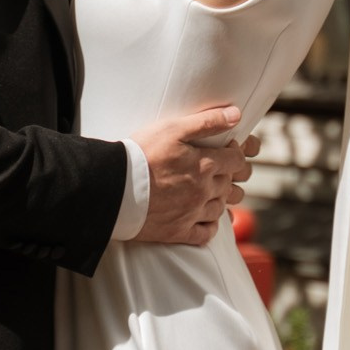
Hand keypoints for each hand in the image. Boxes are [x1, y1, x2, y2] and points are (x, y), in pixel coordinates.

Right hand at [128, 106, 258, 247]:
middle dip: (228, 176)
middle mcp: (203, 191)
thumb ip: (206, 121)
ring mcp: (192, 214)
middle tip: (218, 170)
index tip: (226, 150)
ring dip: (221, 200)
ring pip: (220, 209)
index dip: (235, 154)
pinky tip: (204, 220)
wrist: (113, 187)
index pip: (236, 160)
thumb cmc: (140, 154)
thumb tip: (235, 115)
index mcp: (205, 166)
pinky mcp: (178, 232)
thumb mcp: (172, 129)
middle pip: (229, 185)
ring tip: (211, 192)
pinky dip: (209, 227)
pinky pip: (205, 234)